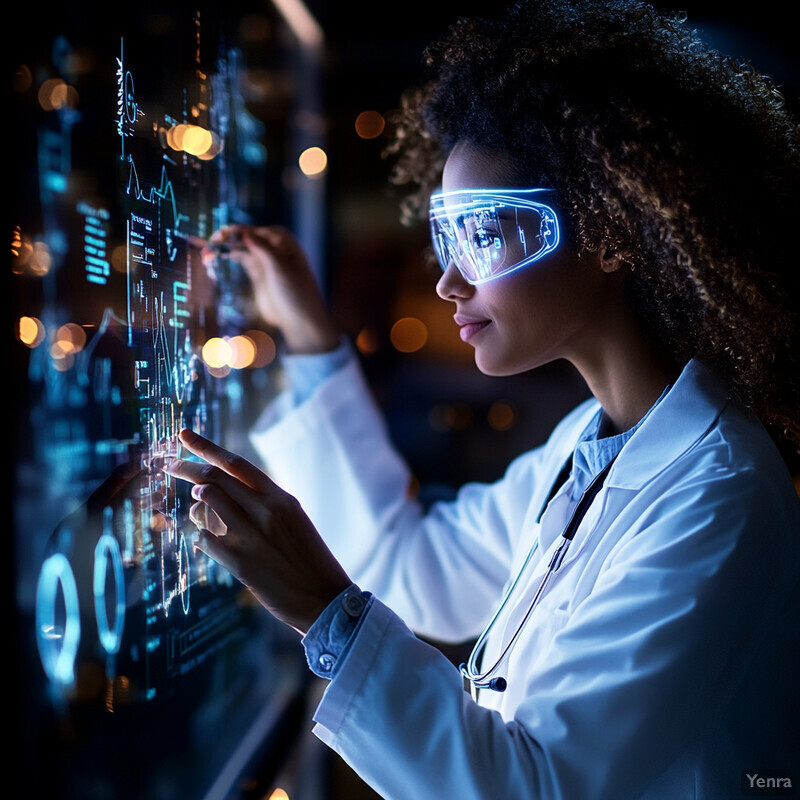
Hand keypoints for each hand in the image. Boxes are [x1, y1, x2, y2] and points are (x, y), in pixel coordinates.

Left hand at [163, 428, 351, 634]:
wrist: (324, 598)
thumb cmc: (308, 559)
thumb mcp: (293, 520)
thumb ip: (261, 503)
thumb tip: (216, 492)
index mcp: (281, 498)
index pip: (236, 463)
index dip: (206, 447)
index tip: (183, 435)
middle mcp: (266, 510)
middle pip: (215, 478)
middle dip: (187, 468)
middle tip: (170, 465)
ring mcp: (251, 535)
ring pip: (206, 503)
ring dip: (196, 505)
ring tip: (199, 512)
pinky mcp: (240, 562)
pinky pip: (204, 539)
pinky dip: (201, 537)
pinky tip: (209, 543)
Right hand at [204, 224, 338, 353]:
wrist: (300, 321)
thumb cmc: (297, 294)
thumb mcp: (280, 269)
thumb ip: (263, 250)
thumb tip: (246, 233)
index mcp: (283, 242)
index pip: (256, 231)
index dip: (237, 231)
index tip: (221, 236)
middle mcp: (274, 247)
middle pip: (246, 237)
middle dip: (227, 239)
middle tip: (210, 244)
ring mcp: (265, 261)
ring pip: (241, 248)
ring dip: (224, 248)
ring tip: (206, 253)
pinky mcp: (258, 274)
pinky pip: (241, 260)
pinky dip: (228, 257)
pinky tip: (215, 258)